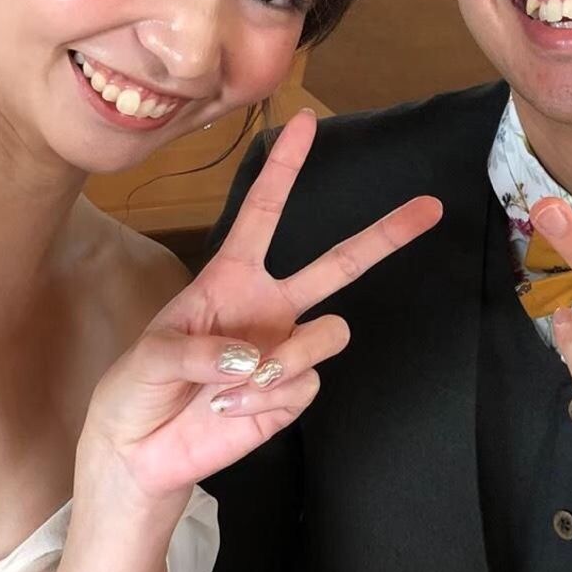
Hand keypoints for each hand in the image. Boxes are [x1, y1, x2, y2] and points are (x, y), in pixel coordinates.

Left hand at [80, 110, 441, 508]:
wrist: (142, 450)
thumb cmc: (140, 386)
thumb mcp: (151, 355)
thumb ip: (200, 350)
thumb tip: (256, 359)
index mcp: (232, 277)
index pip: (264, 211)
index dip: (285, 167)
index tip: (305, 121)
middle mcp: (270, 306)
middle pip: (339, 262)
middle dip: (386, 234)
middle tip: (432, 206)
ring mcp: (287, 349)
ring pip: (329, 333)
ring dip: (286, 358)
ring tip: (234, 386)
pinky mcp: (292, 393)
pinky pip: (305, 384)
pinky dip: (265, 400)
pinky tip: (231, 411)